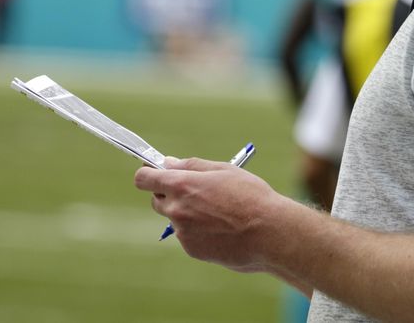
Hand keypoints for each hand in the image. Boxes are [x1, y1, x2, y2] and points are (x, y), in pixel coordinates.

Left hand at [134, 157, 285, 271]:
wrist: (269, 233)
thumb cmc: (250, 196)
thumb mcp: (223, 170)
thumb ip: (191, 166)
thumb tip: (168, 163)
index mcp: (181, 185)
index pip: (144, 179)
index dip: (148, 173)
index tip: (155, 172)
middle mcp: (176, 210)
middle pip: (157, 200)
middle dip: (170, 193)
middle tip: (195, 190)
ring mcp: (183, 232)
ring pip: (175, 218)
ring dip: (188, 213)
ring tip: (219, 211)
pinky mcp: (192, 250)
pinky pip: (188, 235)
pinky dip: (198, 230)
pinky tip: (222, 228)